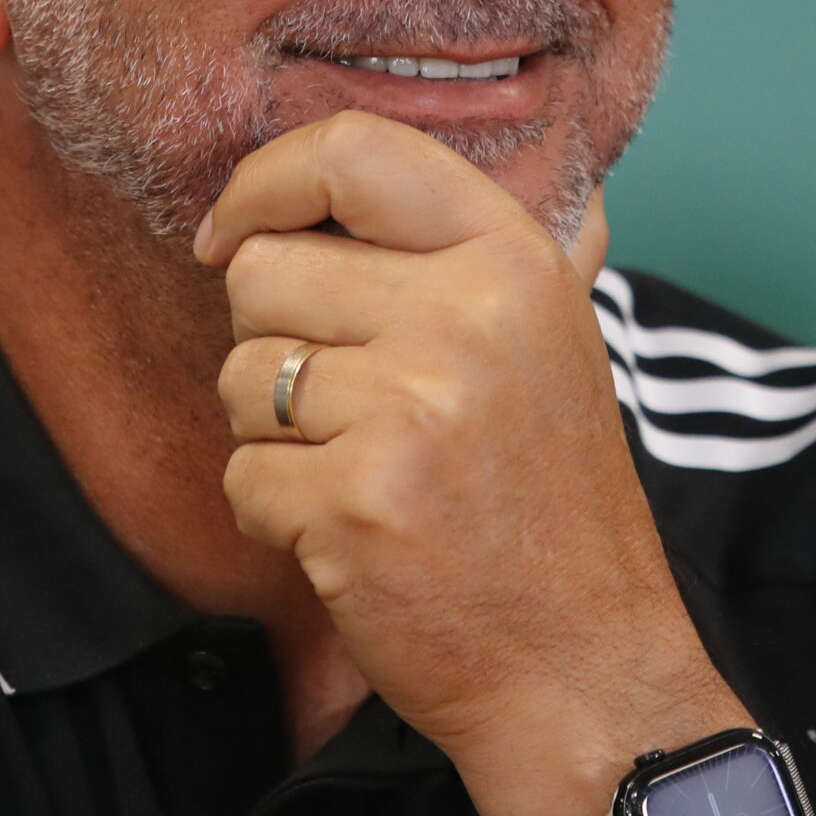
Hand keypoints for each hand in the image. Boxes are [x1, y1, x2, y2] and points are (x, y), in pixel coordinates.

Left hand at [200, 111, 749, 815]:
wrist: (583, 665)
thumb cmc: (547, 502)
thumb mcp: (545, 338)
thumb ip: (455, 251)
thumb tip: (336, 171)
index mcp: (514, 258)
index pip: (353, 150)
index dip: (265, 181)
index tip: (231, 231)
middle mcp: (467, 314)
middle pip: (260, 269)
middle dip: (270, 341)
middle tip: (343, 405)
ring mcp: (411, 408)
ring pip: (238, 374)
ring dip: (273, 434)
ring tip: (363, 472)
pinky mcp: (355, 502)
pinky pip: (241, 475)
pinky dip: (275, 515)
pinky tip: (353, 534)